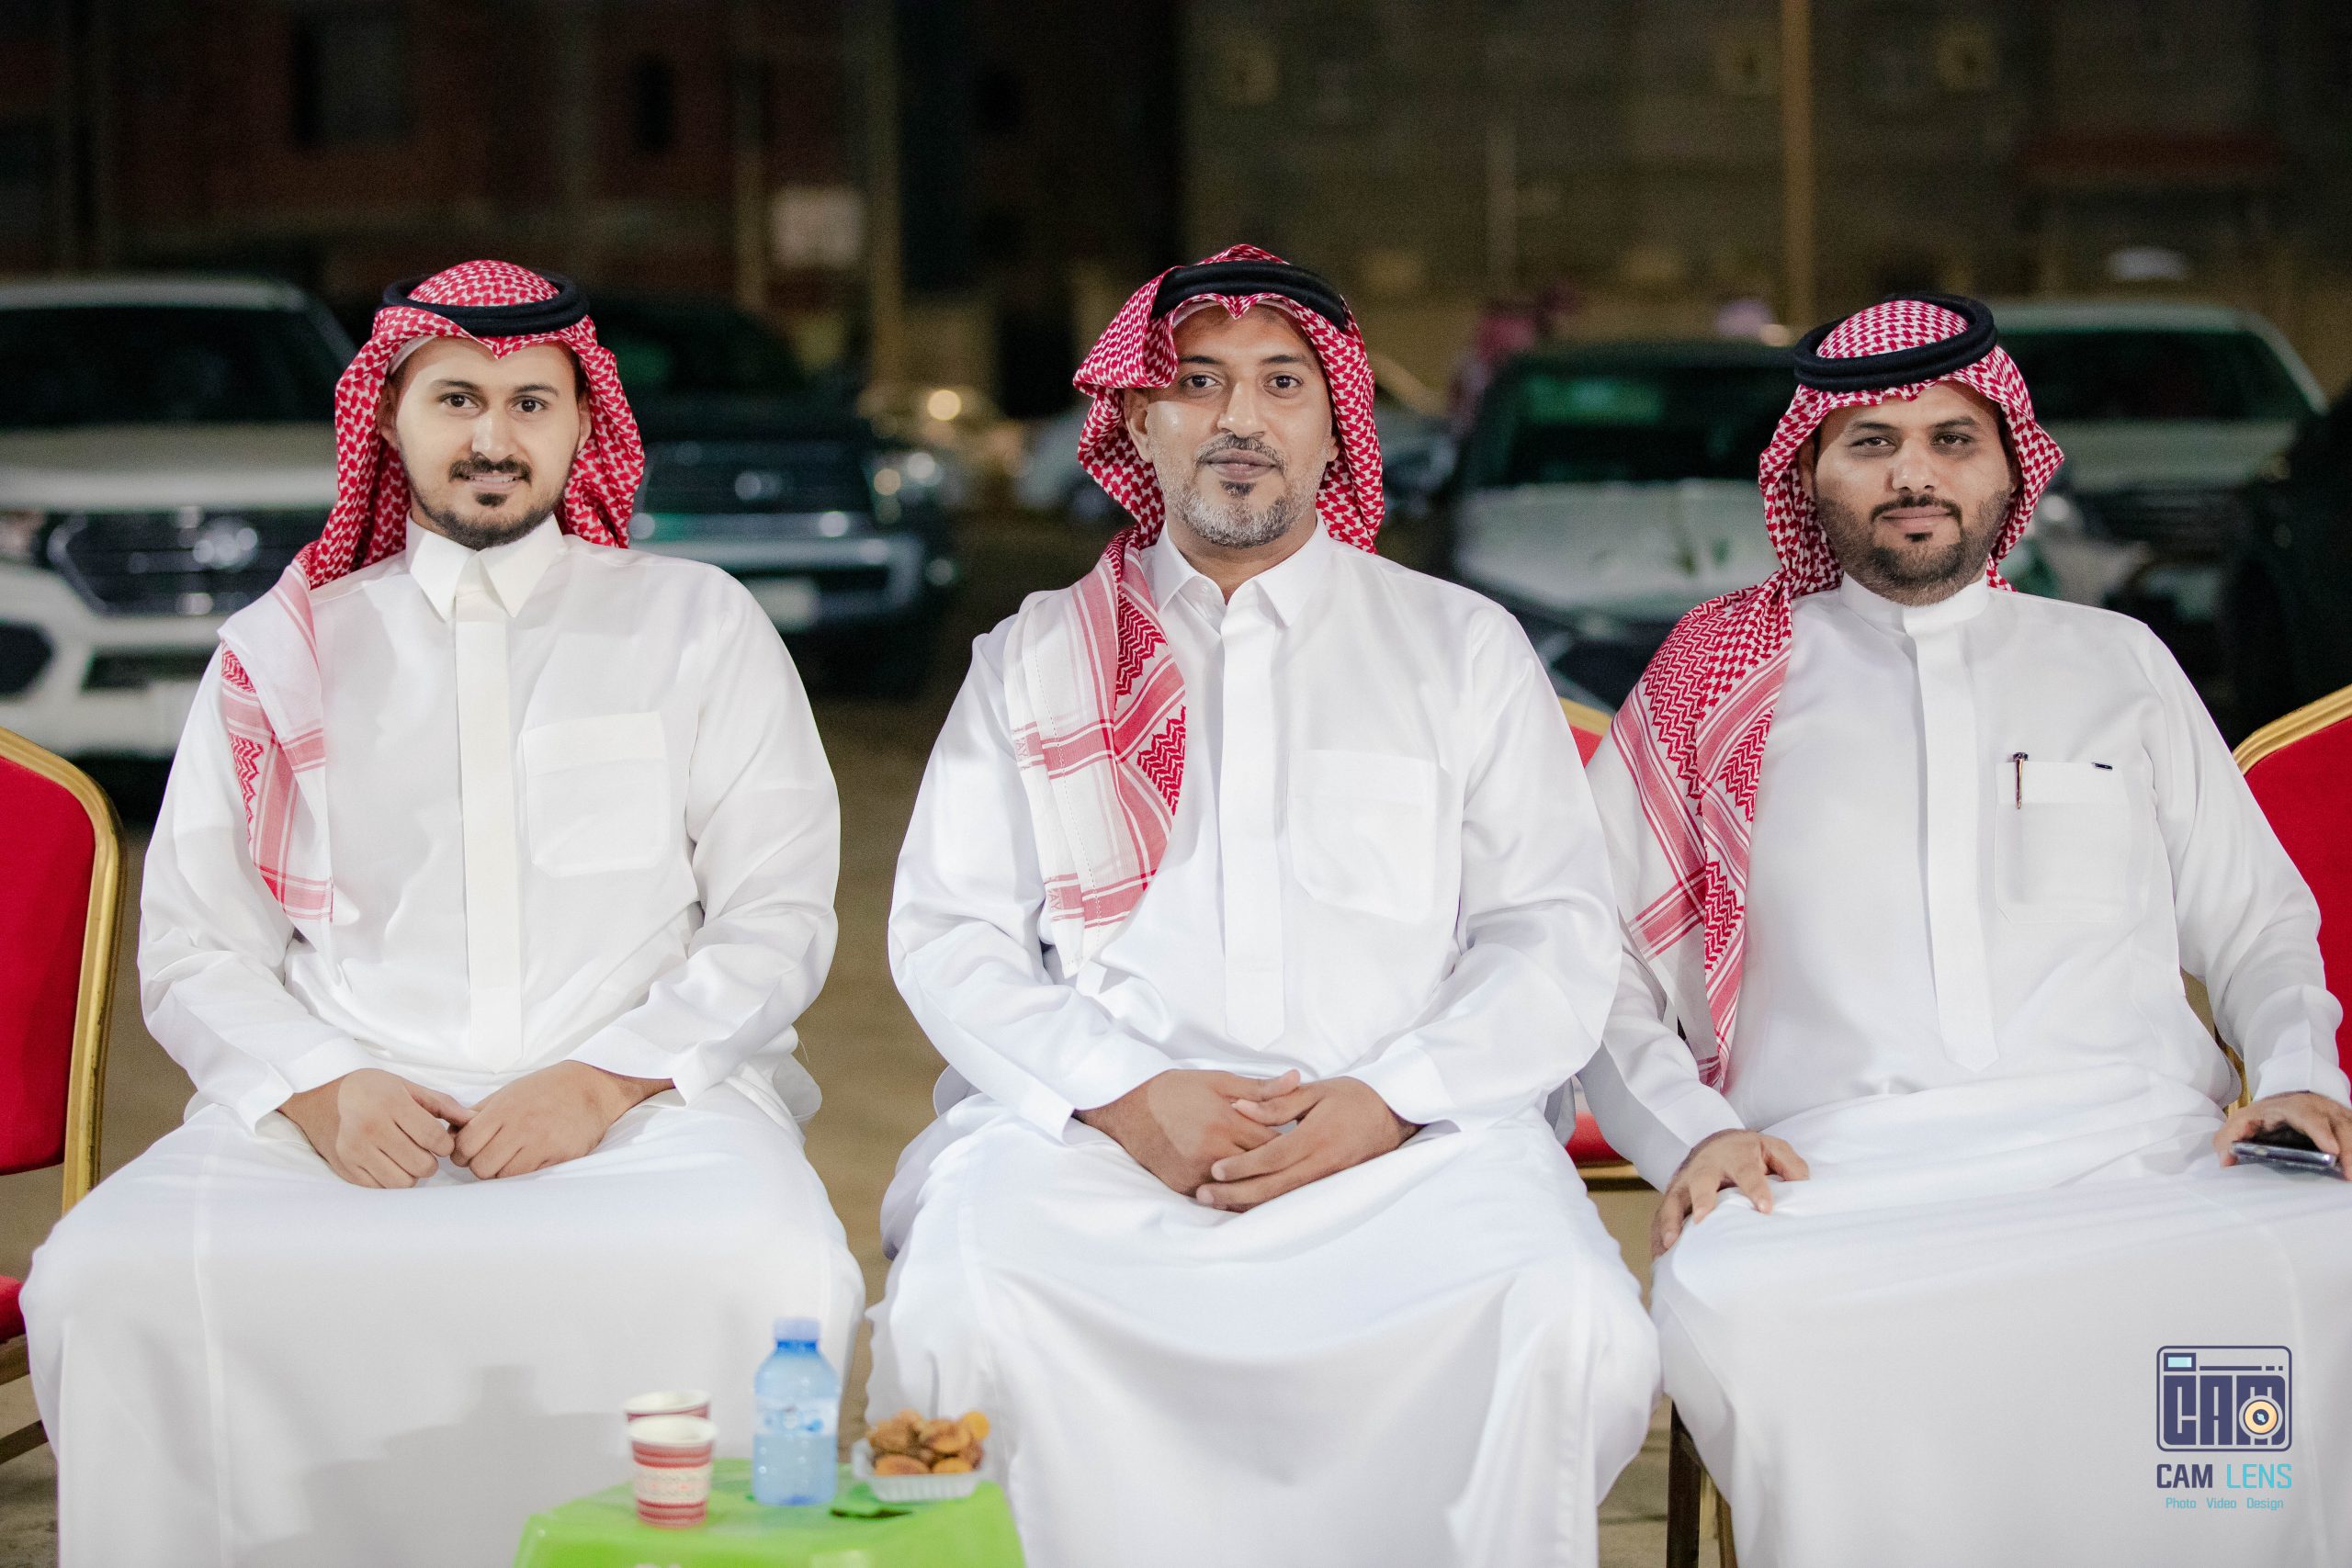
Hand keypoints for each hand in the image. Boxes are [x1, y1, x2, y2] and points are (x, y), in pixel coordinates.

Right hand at [281, 1068, 473, 1188]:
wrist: (321, 1096)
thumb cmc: (372, 1089)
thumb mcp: (408, 1087)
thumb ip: (442, 1105)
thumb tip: (473, 1121)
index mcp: (390, 1105)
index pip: (434, 1140)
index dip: (445, 1145)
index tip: (440, 1141)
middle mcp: (370, 1129)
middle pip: (421, 1166)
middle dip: (431, 1161)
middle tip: (424, 1150)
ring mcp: (354, 1151)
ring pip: (402, 1183)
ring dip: (411, 1174)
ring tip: (407, 1157)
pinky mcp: (345, 1168)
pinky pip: (381, 1188)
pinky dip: (390, 1180)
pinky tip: (389, 1163)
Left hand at [454, 1061, 669, 1178]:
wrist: (590, 1087)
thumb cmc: (545, 1089)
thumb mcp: (507, 1092)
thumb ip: (478, 1113)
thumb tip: (451, 1133)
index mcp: (503, 1109)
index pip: (464, 1145)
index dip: (461, 1152)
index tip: (469, 1151)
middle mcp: (521, 1127)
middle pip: (481, 1167)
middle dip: (480, 1166)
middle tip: (490, 1157)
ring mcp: (541, 1143)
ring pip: (504, 1177)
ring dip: (502, 1172)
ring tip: (511, 1159)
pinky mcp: (560, 1156)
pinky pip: (529, 1178)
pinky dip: (524, 1173)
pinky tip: (530, 1159)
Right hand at [1077, 1069, 1297, 1195]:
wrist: (1127, 1109)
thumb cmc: (1173, 1090)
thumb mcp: (1217, 1081)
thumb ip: (1259, 1088)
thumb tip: (1297, 1079)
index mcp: (1225, 1122)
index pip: (1273, 1141)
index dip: (1291, 1142)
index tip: (1306, 1141)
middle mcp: (1212, 1152)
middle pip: (1261, 1168)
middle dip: (1281, 1167)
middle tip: (1302, 1165)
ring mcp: (1196, 1173)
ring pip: (1242, 1189)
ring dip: (1260, 1186)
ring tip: (1281, 1183)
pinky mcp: (1183, 1187)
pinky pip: (1218, 1198)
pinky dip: (1234, 1196)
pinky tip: (1250, 1193)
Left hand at [1194, 1076, 1418, 1210]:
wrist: (1394, 1117)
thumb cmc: (1354, 1098)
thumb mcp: (1317, 1090)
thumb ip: (1278, 1101)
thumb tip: (1240, 1107)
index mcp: (1317, 1137)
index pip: (1272, 1157)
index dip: (1242, 1166)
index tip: (1215, 1169)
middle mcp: (1322, 1163)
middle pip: (1272, 1186)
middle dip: (1236, 1194)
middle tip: (1203, 1196)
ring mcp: (1327, 1178)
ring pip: (1281, 1197)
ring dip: (1247, 1203)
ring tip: (1216, 1203)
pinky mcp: (1329, 1185)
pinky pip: (1293, 1197)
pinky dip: (1267, 1202)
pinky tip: (1245, 1203)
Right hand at [1653, 1129, 1808, 1255]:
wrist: (1715, 1143)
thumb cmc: (1749, 1153)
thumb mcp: (1773, 1149)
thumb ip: (1790, 1165)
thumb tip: (1802, 1186)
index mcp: (1736, 1156)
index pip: (1747, 1172)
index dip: (1756, 1189)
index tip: (1765, 1208)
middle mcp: (1705, 1168)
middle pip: (1701, 1182)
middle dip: (1701, 1199)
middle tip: (1701, 1218)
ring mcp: (1685, 1182)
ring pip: (1673, 1200)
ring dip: (1669, 1221)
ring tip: (1669, 1244)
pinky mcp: (1673, 1198)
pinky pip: (1660, 1216)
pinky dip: (1657, 1235)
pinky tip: (1659, 1257)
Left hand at [2215, 1091, 2351, 1166]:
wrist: (2285, 1102)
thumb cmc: (2264, 1116)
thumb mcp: (2242, 1121)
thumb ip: (2230, 1138)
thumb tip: (2226, 1161)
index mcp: (2291, 1107)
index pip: (2308, 1116)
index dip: (2321, 1132)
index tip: (2332, 1150)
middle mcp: (2320, 1109)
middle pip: (2341, 1124)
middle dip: (2349, 1148)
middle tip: (2349, 1174)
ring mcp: (2337, 1117)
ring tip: (2351, 1176)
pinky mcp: (2347, 1127)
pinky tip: (2351, 1171)